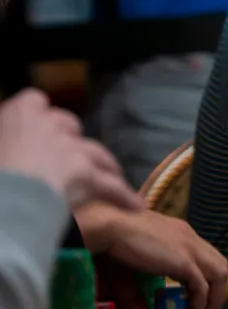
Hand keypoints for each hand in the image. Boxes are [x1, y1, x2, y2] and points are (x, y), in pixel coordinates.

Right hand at [0, 88, 141, 211]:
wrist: (6, 197)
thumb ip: (7, 143)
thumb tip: (12, 149)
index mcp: (22, 115)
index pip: (33, 101)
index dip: (35, 112)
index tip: (32, 126)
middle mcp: (52, 125)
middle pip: (69, 125)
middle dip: (69, 139)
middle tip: (64, 157)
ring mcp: (74, 149)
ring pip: (96, 153)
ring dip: (102, 163)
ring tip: (110, 174)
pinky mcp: (89, 175)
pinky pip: (111, 186)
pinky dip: (123, 197)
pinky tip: (135, 207)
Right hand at [78, 203, 227, 308]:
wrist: (110, 226)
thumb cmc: (113, 243)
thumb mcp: (128, 273)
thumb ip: (137, 298)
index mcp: (180, 233)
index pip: (206, 255)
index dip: (206, 279)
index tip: (197, 299)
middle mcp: (190, 237)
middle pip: (219, 264)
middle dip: (217, 292)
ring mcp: (190, 247)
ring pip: (219, 275)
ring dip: (214, 301)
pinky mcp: (184, 261)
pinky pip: (202, 288)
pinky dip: (198, 306)